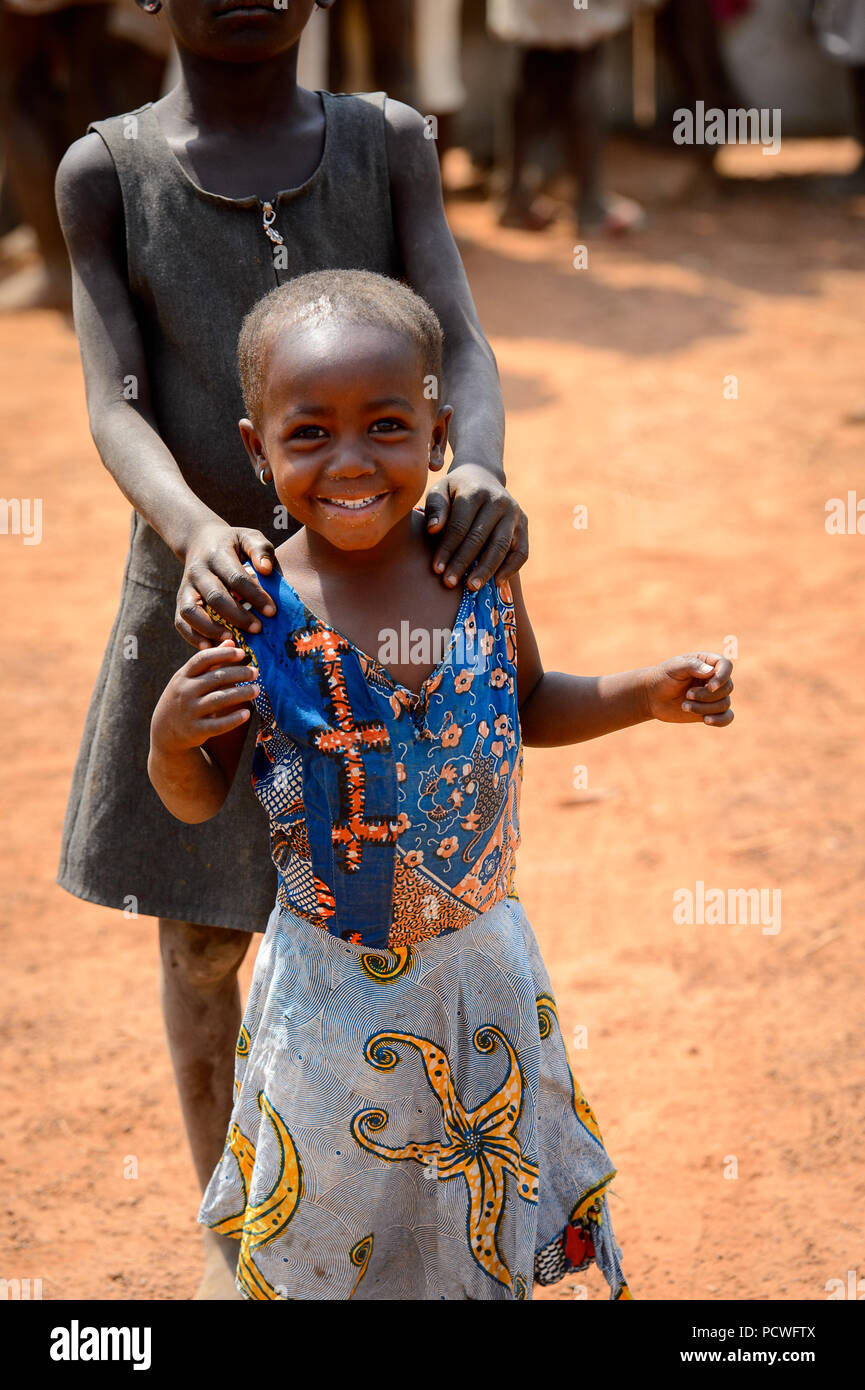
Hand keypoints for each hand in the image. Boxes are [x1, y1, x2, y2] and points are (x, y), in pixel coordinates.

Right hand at [151, 641, 259, 753]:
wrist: (164, 731)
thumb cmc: (183, 697)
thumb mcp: (189, 678)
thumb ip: (210, 661)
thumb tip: (231, 642)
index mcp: (183, 676)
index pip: (203, 659)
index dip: (223, 654)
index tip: (242, 652)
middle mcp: (185, 692)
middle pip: (215, 678)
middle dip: (239, 673)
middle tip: (256, 672)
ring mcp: (189, 712)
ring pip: (219, 700)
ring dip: (241, 693)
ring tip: (256, 689)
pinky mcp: (196, 730)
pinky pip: (218, 725)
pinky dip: (233, 719)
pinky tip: (247, 713)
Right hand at [175, 520, 276, 647]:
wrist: (200, 539)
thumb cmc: (234, 544)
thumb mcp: (249, 538)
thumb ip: (261, 550)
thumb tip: (267, 570)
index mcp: (218, 554)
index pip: (236, 578)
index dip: (255, 596)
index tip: (272, 612)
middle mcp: (198, 571)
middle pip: (215, 596)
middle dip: (238, 616)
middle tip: (258, 629)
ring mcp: (186, 586)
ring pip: (191, 611)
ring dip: (211, 629)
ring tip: (232, 641)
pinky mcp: (180, 599)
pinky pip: (180, 621)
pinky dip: (193, 637)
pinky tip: (211, 647)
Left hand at [424, 464, 527, 590]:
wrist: (483, 476)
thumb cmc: (455, 490)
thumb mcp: (440, 490)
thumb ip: (436, 508)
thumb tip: (433, 529)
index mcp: (474, 491)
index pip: (459, 526)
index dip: (447, 549)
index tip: (436, 569)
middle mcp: (498, 501)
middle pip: (479, 538)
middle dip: (463, 563)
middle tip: (450, 583)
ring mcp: (514, 513)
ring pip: (501, 546)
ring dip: (486, 569)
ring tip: (472, 587)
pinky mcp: (524, 524)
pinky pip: (521, 551)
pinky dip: (511, 569)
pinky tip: (497, 583)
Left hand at [644, 653, 734, 726]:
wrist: (653, 696)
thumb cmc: (663, 677)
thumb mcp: (674, 667)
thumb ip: (692, 666)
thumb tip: (711, 671)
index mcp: (708, 662)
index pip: (726, 666)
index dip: (722, 677)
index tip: (710, 686)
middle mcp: (715, 678)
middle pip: (727, 688)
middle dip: (707, 695)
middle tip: (687, 695)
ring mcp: (714, 696)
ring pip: (724, 704)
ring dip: (704, 708)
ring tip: (684, 706)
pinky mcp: (711, 711)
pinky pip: (727, 717)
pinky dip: (720, 720)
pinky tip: (706, 720)